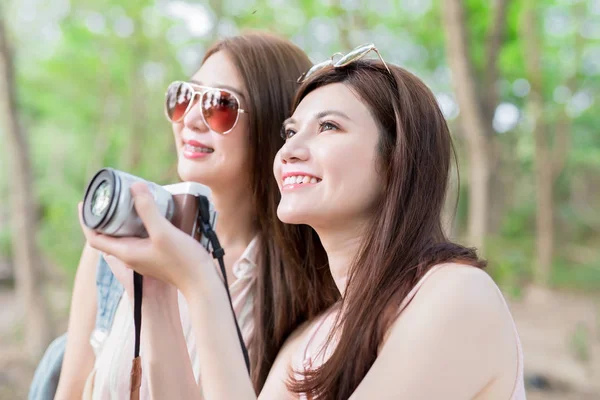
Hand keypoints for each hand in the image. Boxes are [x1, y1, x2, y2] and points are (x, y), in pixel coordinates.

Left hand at [79, 182, 217, 297]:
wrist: (201, 282)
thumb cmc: (182, 261)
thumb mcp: (163, 232)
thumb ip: (148, 209)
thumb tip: (134, 186)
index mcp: (126, 252)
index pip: (94, 238)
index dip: (86, 220)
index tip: (85, 203)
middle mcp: (131, 256)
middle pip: (108, 235)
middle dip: (104, 215)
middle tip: (108, 196)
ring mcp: (144, 256)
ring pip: (125, 235)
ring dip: (122, 218)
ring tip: (128, 200)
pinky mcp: (156, 255)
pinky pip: (140, 237)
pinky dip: (138, 223)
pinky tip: (151, 213)